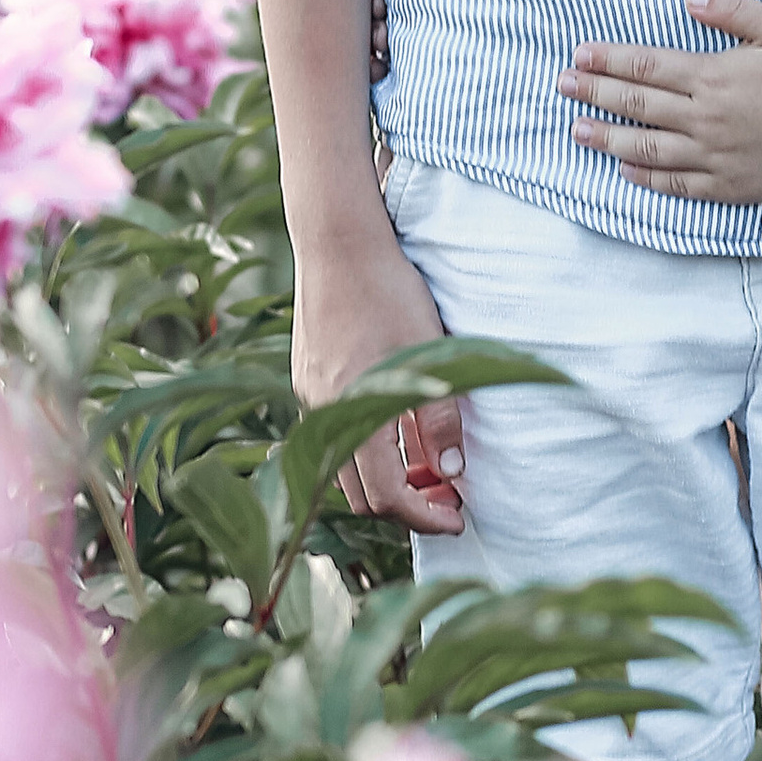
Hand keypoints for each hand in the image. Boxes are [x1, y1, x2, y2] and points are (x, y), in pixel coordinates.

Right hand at [292, 221, 467, 532]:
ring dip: (382, 480)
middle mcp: (323, 412)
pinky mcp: (305, 378)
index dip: (425, 517)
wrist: (338, 242)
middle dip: (404, 507)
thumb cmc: (389, 291)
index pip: (388, 496)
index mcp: (355, 411)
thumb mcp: (431, 354)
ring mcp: (308, 396)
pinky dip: (363, 449)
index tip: (456, 518)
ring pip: (340, 467)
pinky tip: (394, 430)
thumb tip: (453, 472)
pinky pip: (331, 434)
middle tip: (446, 499)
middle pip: (359, 495)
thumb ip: (443, 417)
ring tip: (424, 468)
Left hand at [559, 0, 761, 199]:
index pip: (646, 67)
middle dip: (594, 94)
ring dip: (608, 138)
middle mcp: (707, 118)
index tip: (579, 56)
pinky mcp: (728, 185)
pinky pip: (677, 184)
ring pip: (647, 148)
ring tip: (577, 131)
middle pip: (637, 106)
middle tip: (562, 87)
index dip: (608, 61)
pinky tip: (623, 169)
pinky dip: (645, 177)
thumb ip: (731, 10)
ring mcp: (715, 156)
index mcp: (715, 76)